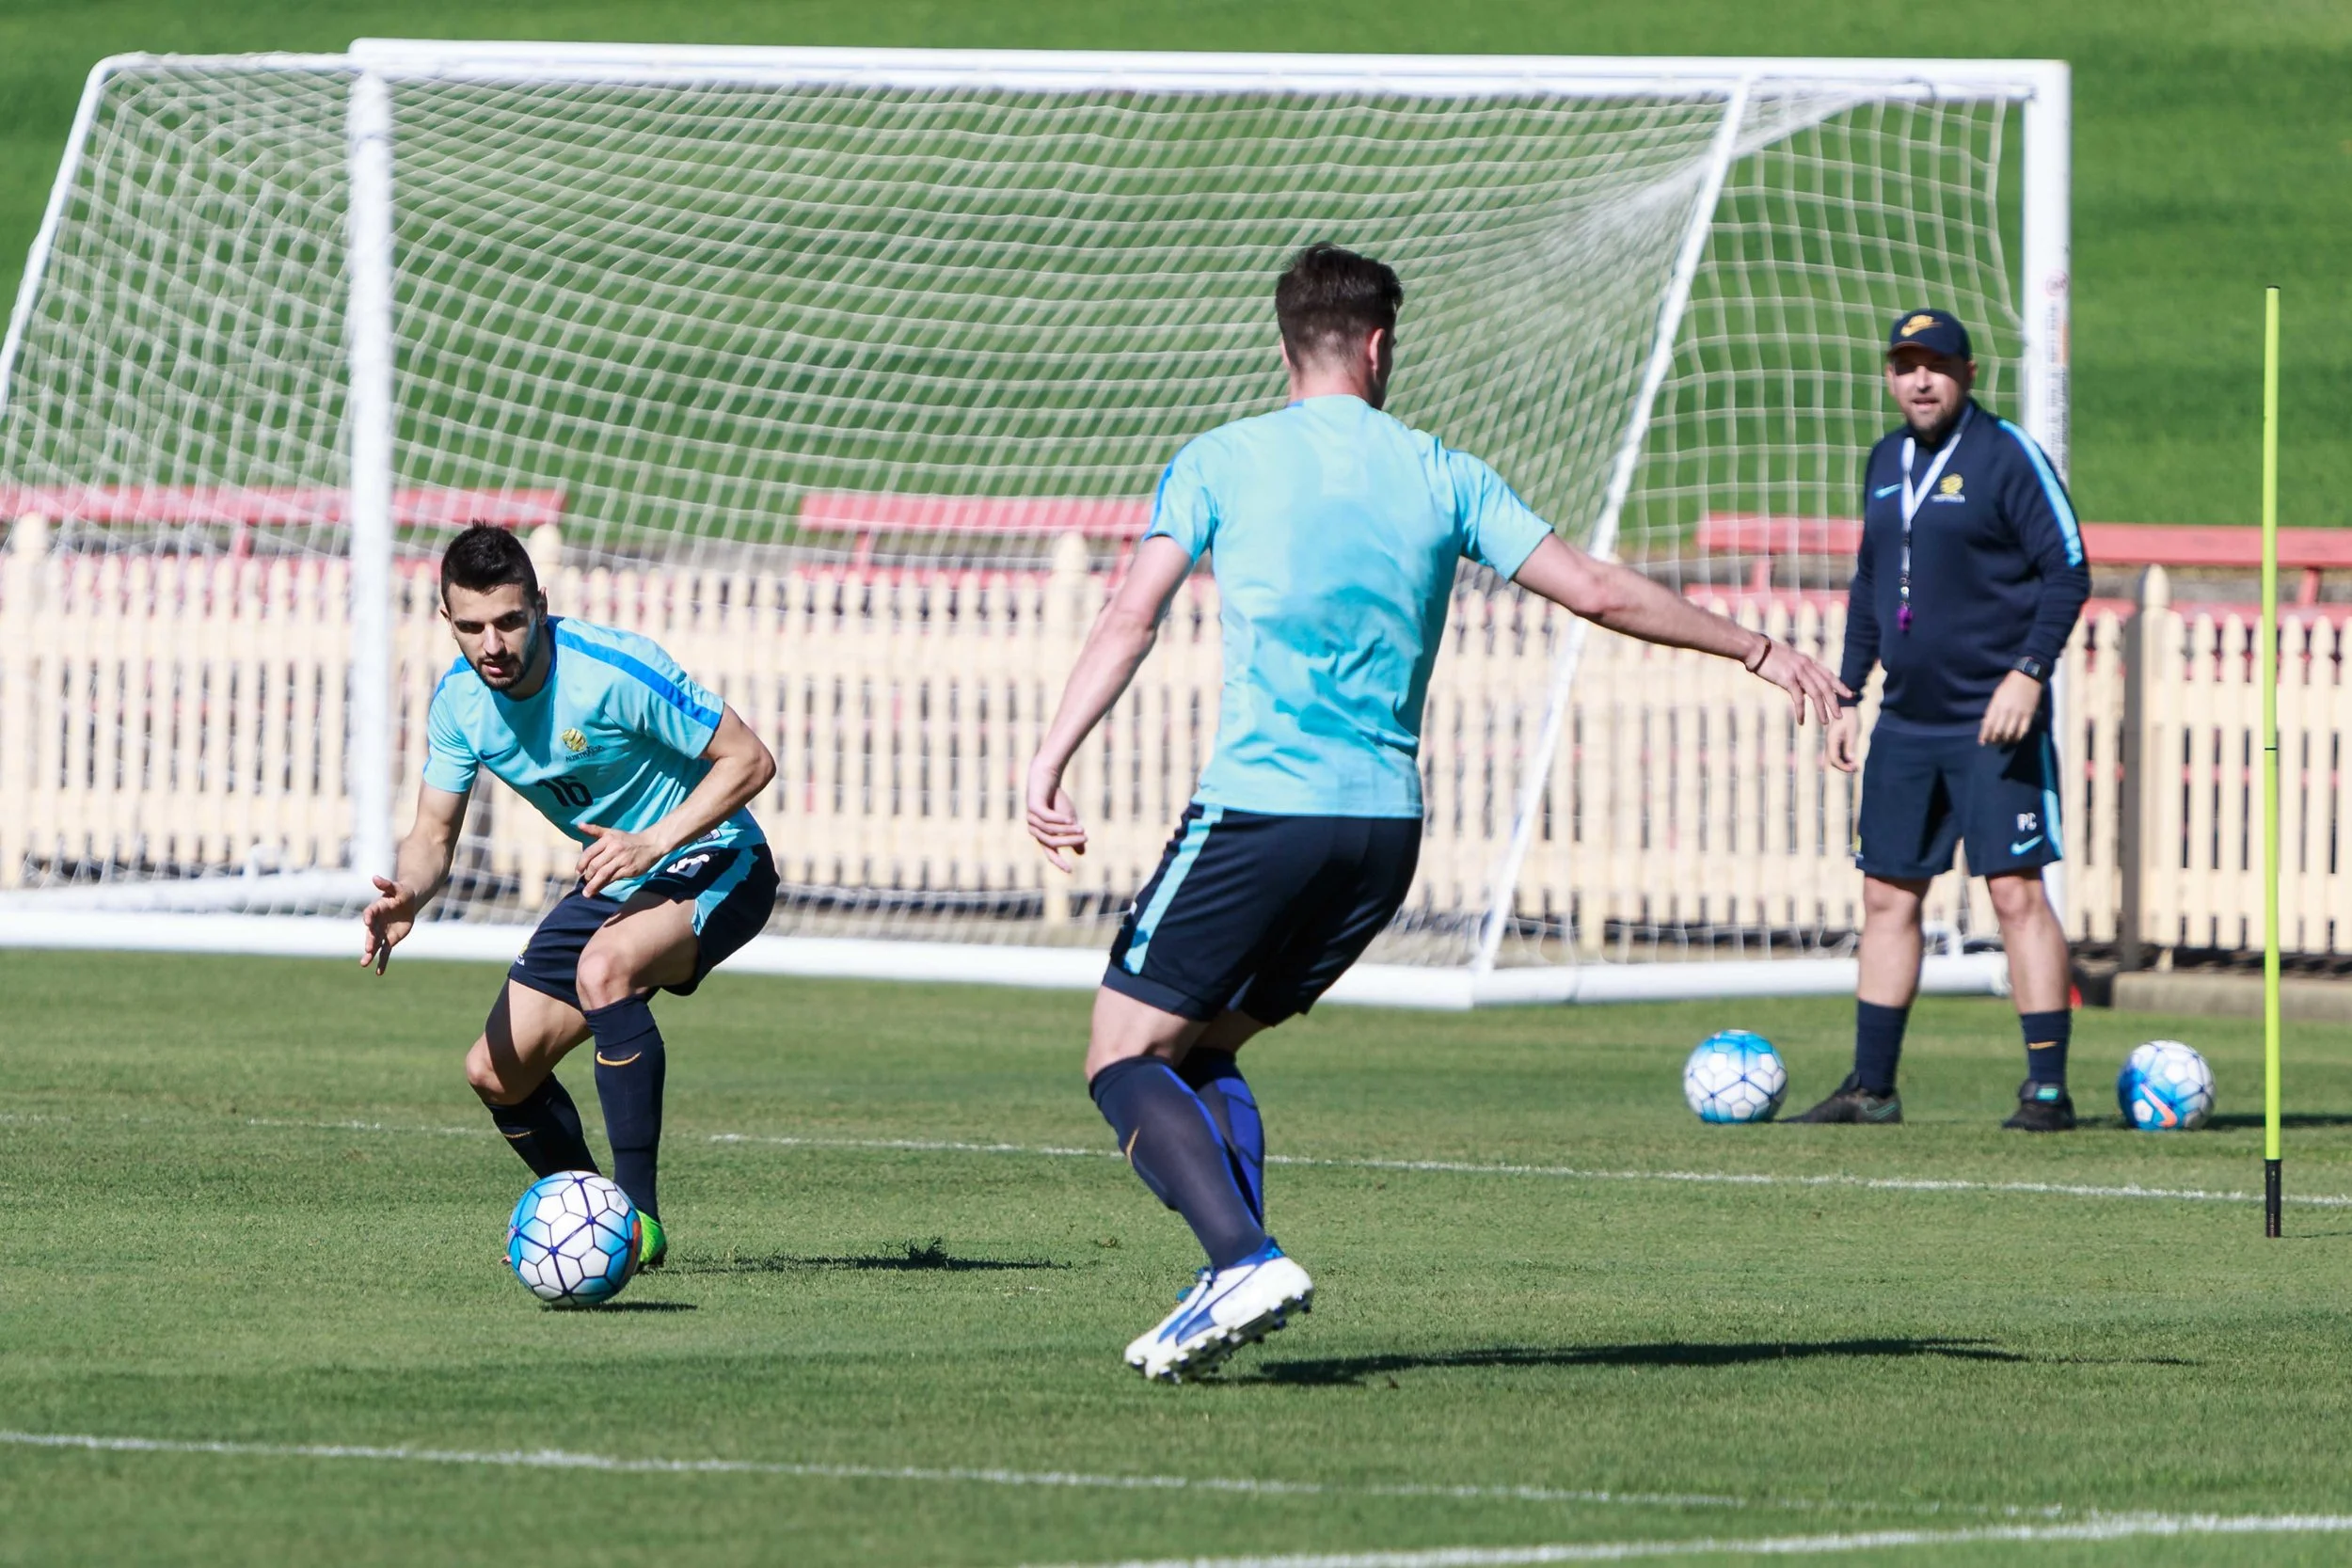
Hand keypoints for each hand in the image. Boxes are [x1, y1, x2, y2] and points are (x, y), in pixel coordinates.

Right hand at [359, 876, 417, 974]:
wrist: (406, 902)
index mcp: (376, 909)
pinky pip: (385, 952)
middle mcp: (376, 923)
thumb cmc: (401, 892)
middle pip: (371, 932)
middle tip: (368, 948)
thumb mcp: (397, 888)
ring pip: (375, 945)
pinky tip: (378, 972)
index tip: (367, 922)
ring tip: (364, 963)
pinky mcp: (389, 940)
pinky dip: (382, 962)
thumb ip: (387, 884)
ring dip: (370, 954)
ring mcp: (381, 933)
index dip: (368, 917)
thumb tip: (375, 877)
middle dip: (370, 940)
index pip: (370, 913)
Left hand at [577, 823, 666, 896]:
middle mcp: (614, 849)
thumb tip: (579, 825)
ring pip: (603, 874)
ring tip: (587, 893)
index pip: (589, 853)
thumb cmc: (628, 839)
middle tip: (585, 881)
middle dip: (587, 876)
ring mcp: (622, 860)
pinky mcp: (629, 870)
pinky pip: (613, 879)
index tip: (578, 872)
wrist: (650, 844)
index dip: (581, 864)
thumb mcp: (611, 832)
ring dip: (593, 885)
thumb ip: (595, 830)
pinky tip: (600, 888)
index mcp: (608, 839)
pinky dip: (604, 885)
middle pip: (595, 866)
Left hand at [1025, 756, 1086, 871]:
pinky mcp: (1033, 807)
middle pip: (1053, 842)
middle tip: (1086, 837)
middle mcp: (1034, 829)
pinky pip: (1047, 818)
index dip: (1059, 862)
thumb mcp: (1069, 821)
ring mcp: (1032, 819)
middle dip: (1070, 841)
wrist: (1046, 777)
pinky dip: (1060, 820)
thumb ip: (1073, 836)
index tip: (1069, 871)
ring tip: (1082, 827)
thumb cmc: (1057, 800)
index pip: (1050, 853)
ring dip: (1068, 830)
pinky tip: (1071, 819)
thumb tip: (1081, 853)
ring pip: (1051, 831)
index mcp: (1042, 835)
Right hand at [1747, 635, 1851, 727]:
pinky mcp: (1787, 679)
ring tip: (1826, 722)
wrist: (1756, 649)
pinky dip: (1801, 711)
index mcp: (1808, 661)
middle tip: (1840, 716)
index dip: (1840, 686)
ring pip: (1816, 694)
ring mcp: (1798, 672)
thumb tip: (1804, 688)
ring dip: (1821, 709)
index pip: (1829, 675)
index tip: (1850, 695)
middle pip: (1826, 687)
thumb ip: (1799, 672)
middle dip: (1834, 702)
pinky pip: (1798, 698)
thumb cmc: (1768, 655)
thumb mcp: (1789, 661)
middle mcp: (1807, 666)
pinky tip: (1802, 721)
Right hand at [1827, 707, 1861, 773]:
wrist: (1847, 706)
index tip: (1854, 768)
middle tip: (1857, 769)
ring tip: (1857, 767)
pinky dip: (1846, 758)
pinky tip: (1854, 760)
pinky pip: (1839, 753)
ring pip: (1836, 758)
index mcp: (1832, 740)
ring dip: (1845, 764)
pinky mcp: (1837, 741)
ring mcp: (1833, 742)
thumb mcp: (1852, 731)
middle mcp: (1830, 743)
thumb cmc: (1850, 717)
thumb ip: (1850, 746)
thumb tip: (1851, 760)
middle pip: (1833, 761)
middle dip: (1844, 767)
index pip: (1834, 759)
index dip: (1843, 766)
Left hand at [1979, 669, 2043, 745]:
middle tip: (1993, 742)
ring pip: (2010, 733)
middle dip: (1994, 739)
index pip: (1988, 724)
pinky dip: (2018, 737)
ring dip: (2005, 740)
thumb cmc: (2008, 686)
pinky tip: (2015, 738)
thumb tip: (1985, 723)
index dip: (1984, 735)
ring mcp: (2018, 714)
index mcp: (1996, 706)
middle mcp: (2006, 711)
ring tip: (2003, 741)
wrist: (2026, 677)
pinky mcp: (2029, 715)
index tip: (1982, 742)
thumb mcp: (1996, 697)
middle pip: (1998, 731)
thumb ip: (1991, 710)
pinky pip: (2023, 731)